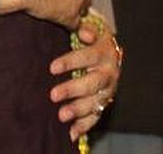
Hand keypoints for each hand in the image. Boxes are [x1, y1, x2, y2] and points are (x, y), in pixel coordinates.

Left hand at [49, 22, 121, 139]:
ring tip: (61, 115)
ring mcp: (108, 90)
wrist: (110, 52)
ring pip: (95, 102)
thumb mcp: (90, 30)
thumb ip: (85, 29)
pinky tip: (71, 133)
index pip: (88, 56)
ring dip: (78, 110)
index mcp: (104, 52)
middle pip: (92, 83)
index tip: (52, 67)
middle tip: (53, 95)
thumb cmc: (91, 40)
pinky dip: (84, 125)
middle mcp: (108, 72)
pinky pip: (96, 116)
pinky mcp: (105, 102)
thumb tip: (84, 32)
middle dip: (72, 90)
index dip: (70, 62)